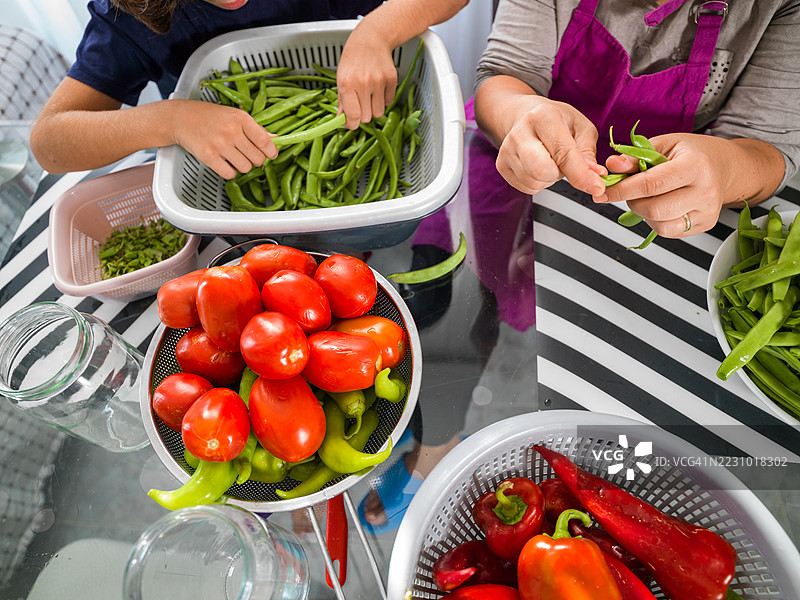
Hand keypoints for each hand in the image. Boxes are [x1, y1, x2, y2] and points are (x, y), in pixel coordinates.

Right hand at [168, 99, 277, 178]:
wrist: (180, 117)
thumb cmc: (210, 116)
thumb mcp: (234, 115)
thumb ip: (255, 128)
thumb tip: (275, 139)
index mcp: (241, 118)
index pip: (264, 141)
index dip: (271, 152)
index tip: (271, 154)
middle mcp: (231, 131)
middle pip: (257, 158)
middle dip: (255, 160)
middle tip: (247, 154)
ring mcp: (219, 144)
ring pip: (245, 168)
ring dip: (242, 166)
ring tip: (233, 157)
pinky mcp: (208, 156)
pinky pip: (230, 174)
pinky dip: (230, 172)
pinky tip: (225, 163)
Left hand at [336, 30, 396, 128]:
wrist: (371, 39)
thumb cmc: (353, 59)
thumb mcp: (341, 77)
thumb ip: (342, 99)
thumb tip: (342, 119)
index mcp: (347, 83)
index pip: (353, 116)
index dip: (351, 124)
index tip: (351, 123)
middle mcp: (363, 83)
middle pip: (367, 117)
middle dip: (363, 115)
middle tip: (360, 106)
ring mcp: (379, 81)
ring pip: (379, 113)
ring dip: (374, 109)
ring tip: (369, 97)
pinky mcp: (391, 79)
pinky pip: (388, 102)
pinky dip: (383, 100)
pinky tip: (378, 88)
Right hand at [495, 96, 606, 196]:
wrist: (524, 114)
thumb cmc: (555, 119)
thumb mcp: (580, 126)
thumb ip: (588, 152)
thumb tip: (595, 176)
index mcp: (542, 116)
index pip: (563, 153)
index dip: (581, 174)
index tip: (596, 187)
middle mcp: (519, 132)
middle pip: (540, 171)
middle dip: (559, 175)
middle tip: (564, 162)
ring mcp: (506, 150)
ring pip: (534, 182)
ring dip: (550, 179)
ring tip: (550, 160)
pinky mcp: (501, 165)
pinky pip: (527, 187)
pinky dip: (539, 182)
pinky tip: (539, 166)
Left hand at [595, 133, 733, 236]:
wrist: (724, 166)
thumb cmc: (692, 153)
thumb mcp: (664, 145)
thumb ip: (636, 157)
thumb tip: (612, 165)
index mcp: (696, 165)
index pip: (650, 184)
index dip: (621, 190)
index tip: (603, 192)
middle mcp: (705, 190)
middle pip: (654, 209)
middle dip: (632, 202)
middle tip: (630, 192)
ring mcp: (707, 211)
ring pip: (661, 226)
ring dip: (644, 214)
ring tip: (648, 198)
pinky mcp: (705, 224)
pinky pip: (670, 232)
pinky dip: (656, 222)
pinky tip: (660, 206)